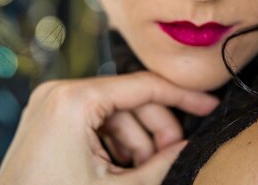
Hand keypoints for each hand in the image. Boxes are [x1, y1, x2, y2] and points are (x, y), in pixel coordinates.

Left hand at [0, 71, 218, 184]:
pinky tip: (121, 170)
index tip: (210, 105)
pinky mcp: (48, 119)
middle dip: (156, 131)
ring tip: (143, 173)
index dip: (184, 96)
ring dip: (136, 142)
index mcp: (75, 101)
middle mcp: (59, 92)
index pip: (144, 85)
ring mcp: (51, 104)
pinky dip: (114, 144)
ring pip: (115, 113)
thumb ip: (162, 164)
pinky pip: (95, 121)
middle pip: (130, 99)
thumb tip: (190, 146)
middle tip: (173, 157)